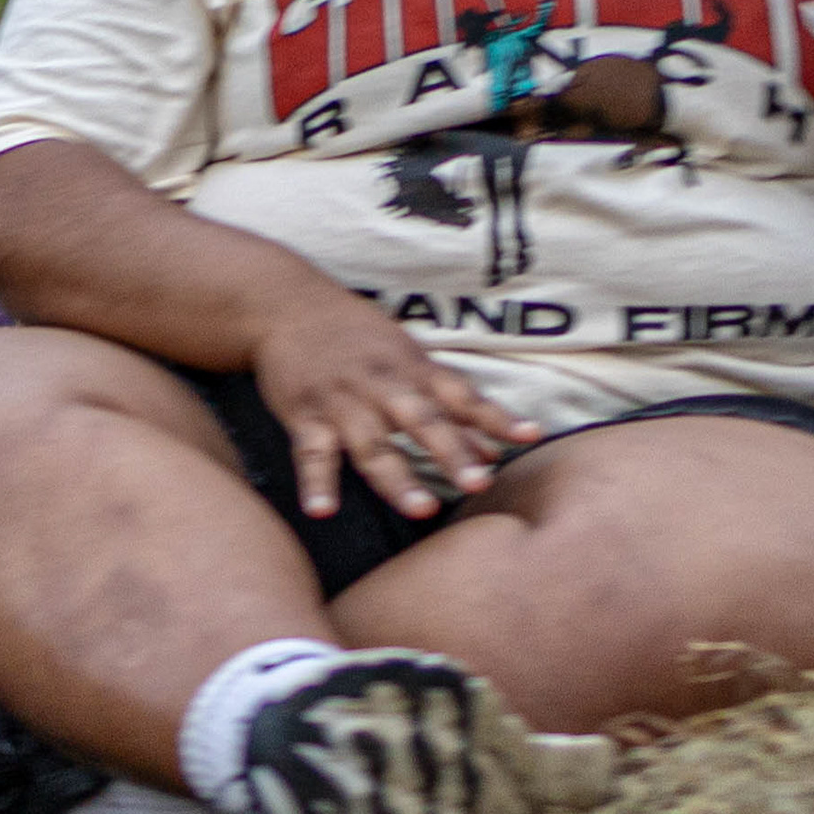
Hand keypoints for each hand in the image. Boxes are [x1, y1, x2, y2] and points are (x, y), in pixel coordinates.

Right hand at [245, 280, 538, 519]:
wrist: (284, 303)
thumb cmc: (357, 336)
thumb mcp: (408, 360)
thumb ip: (450, 408)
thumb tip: (494, 452)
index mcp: (412, 370)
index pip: (461, 395)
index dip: (494, 416)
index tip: (529, 436)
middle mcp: (381, 384)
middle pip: (421, 421)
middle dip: (450, 452)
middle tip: (477, 484)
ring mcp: (341, 401)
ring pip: (371, 444)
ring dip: (396, 477)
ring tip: (419, 509)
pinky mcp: (303, 414)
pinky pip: (310, 453)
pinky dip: (316, 482)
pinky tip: (321, 510)